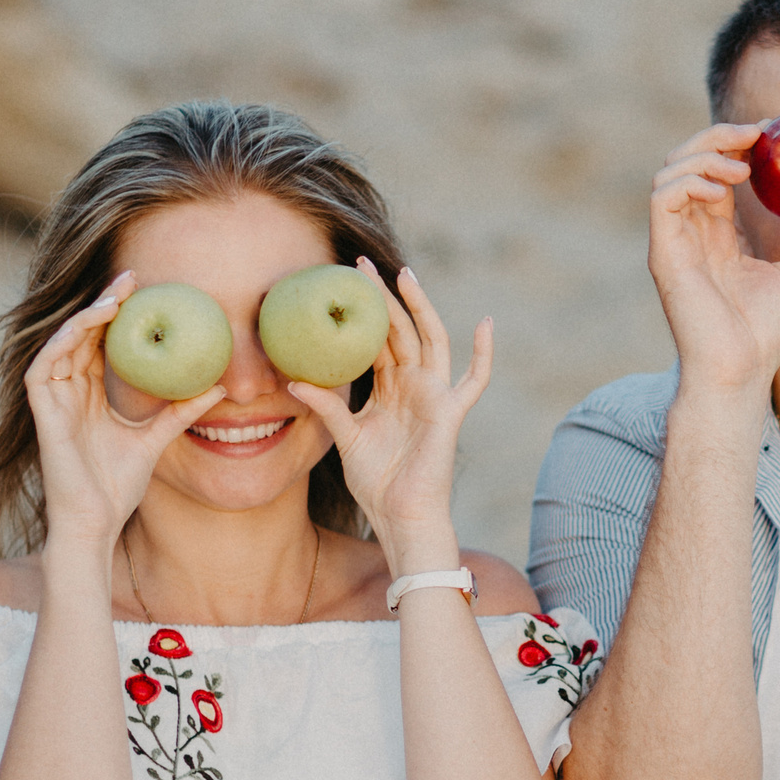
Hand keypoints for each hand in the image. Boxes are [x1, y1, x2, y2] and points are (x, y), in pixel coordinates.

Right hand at [27, 273, 227, 555]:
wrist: (96, 521)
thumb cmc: (120, 485)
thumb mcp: (156, 438)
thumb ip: (181, 411)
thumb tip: (219, 386)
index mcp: (90, 393)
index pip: (102, 342)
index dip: (120, 314)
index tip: (147, 289)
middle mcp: (68, 390)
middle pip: (82, 334)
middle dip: (104, 302)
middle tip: (133, 277)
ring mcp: (53, 400)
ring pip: (62, 342)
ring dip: (86, 316)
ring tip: (115, 296)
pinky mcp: (41, 412)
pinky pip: (43, 367)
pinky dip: (63, 343)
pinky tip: (87, 326)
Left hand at [284, 261, 486, 571]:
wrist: (401, 515)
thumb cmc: (375, 483)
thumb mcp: (345, 437)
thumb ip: (326, 406)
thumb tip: (293, 379)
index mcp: (388, 390)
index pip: (374, 340)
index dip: (360, 313)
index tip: (339, 282)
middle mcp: (412, 386)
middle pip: (399, 330)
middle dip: (382, 297)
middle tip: (360, 264)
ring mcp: (433, 396)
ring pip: (430, 340)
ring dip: (420, 307)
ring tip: (406, 275)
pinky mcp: (450, 412)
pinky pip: (473, 380)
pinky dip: (483, 353)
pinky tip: (486, 323)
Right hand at [647, 124, 779, 404]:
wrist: (739, 374)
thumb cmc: (764, 336)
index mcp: (717, 235)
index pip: (718, 173)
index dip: (738, 145)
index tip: (772, 134)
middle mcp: (691, 233)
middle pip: (688, 162)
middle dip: (719, 137)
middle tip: (758, 134)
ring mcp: (675, 242)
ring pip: (670, 171)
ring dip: (704, 154)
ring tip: (743, 165)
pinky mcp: (664, 254)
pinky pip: (662, 197)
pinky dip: (689, 180)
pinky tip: (722, 186)